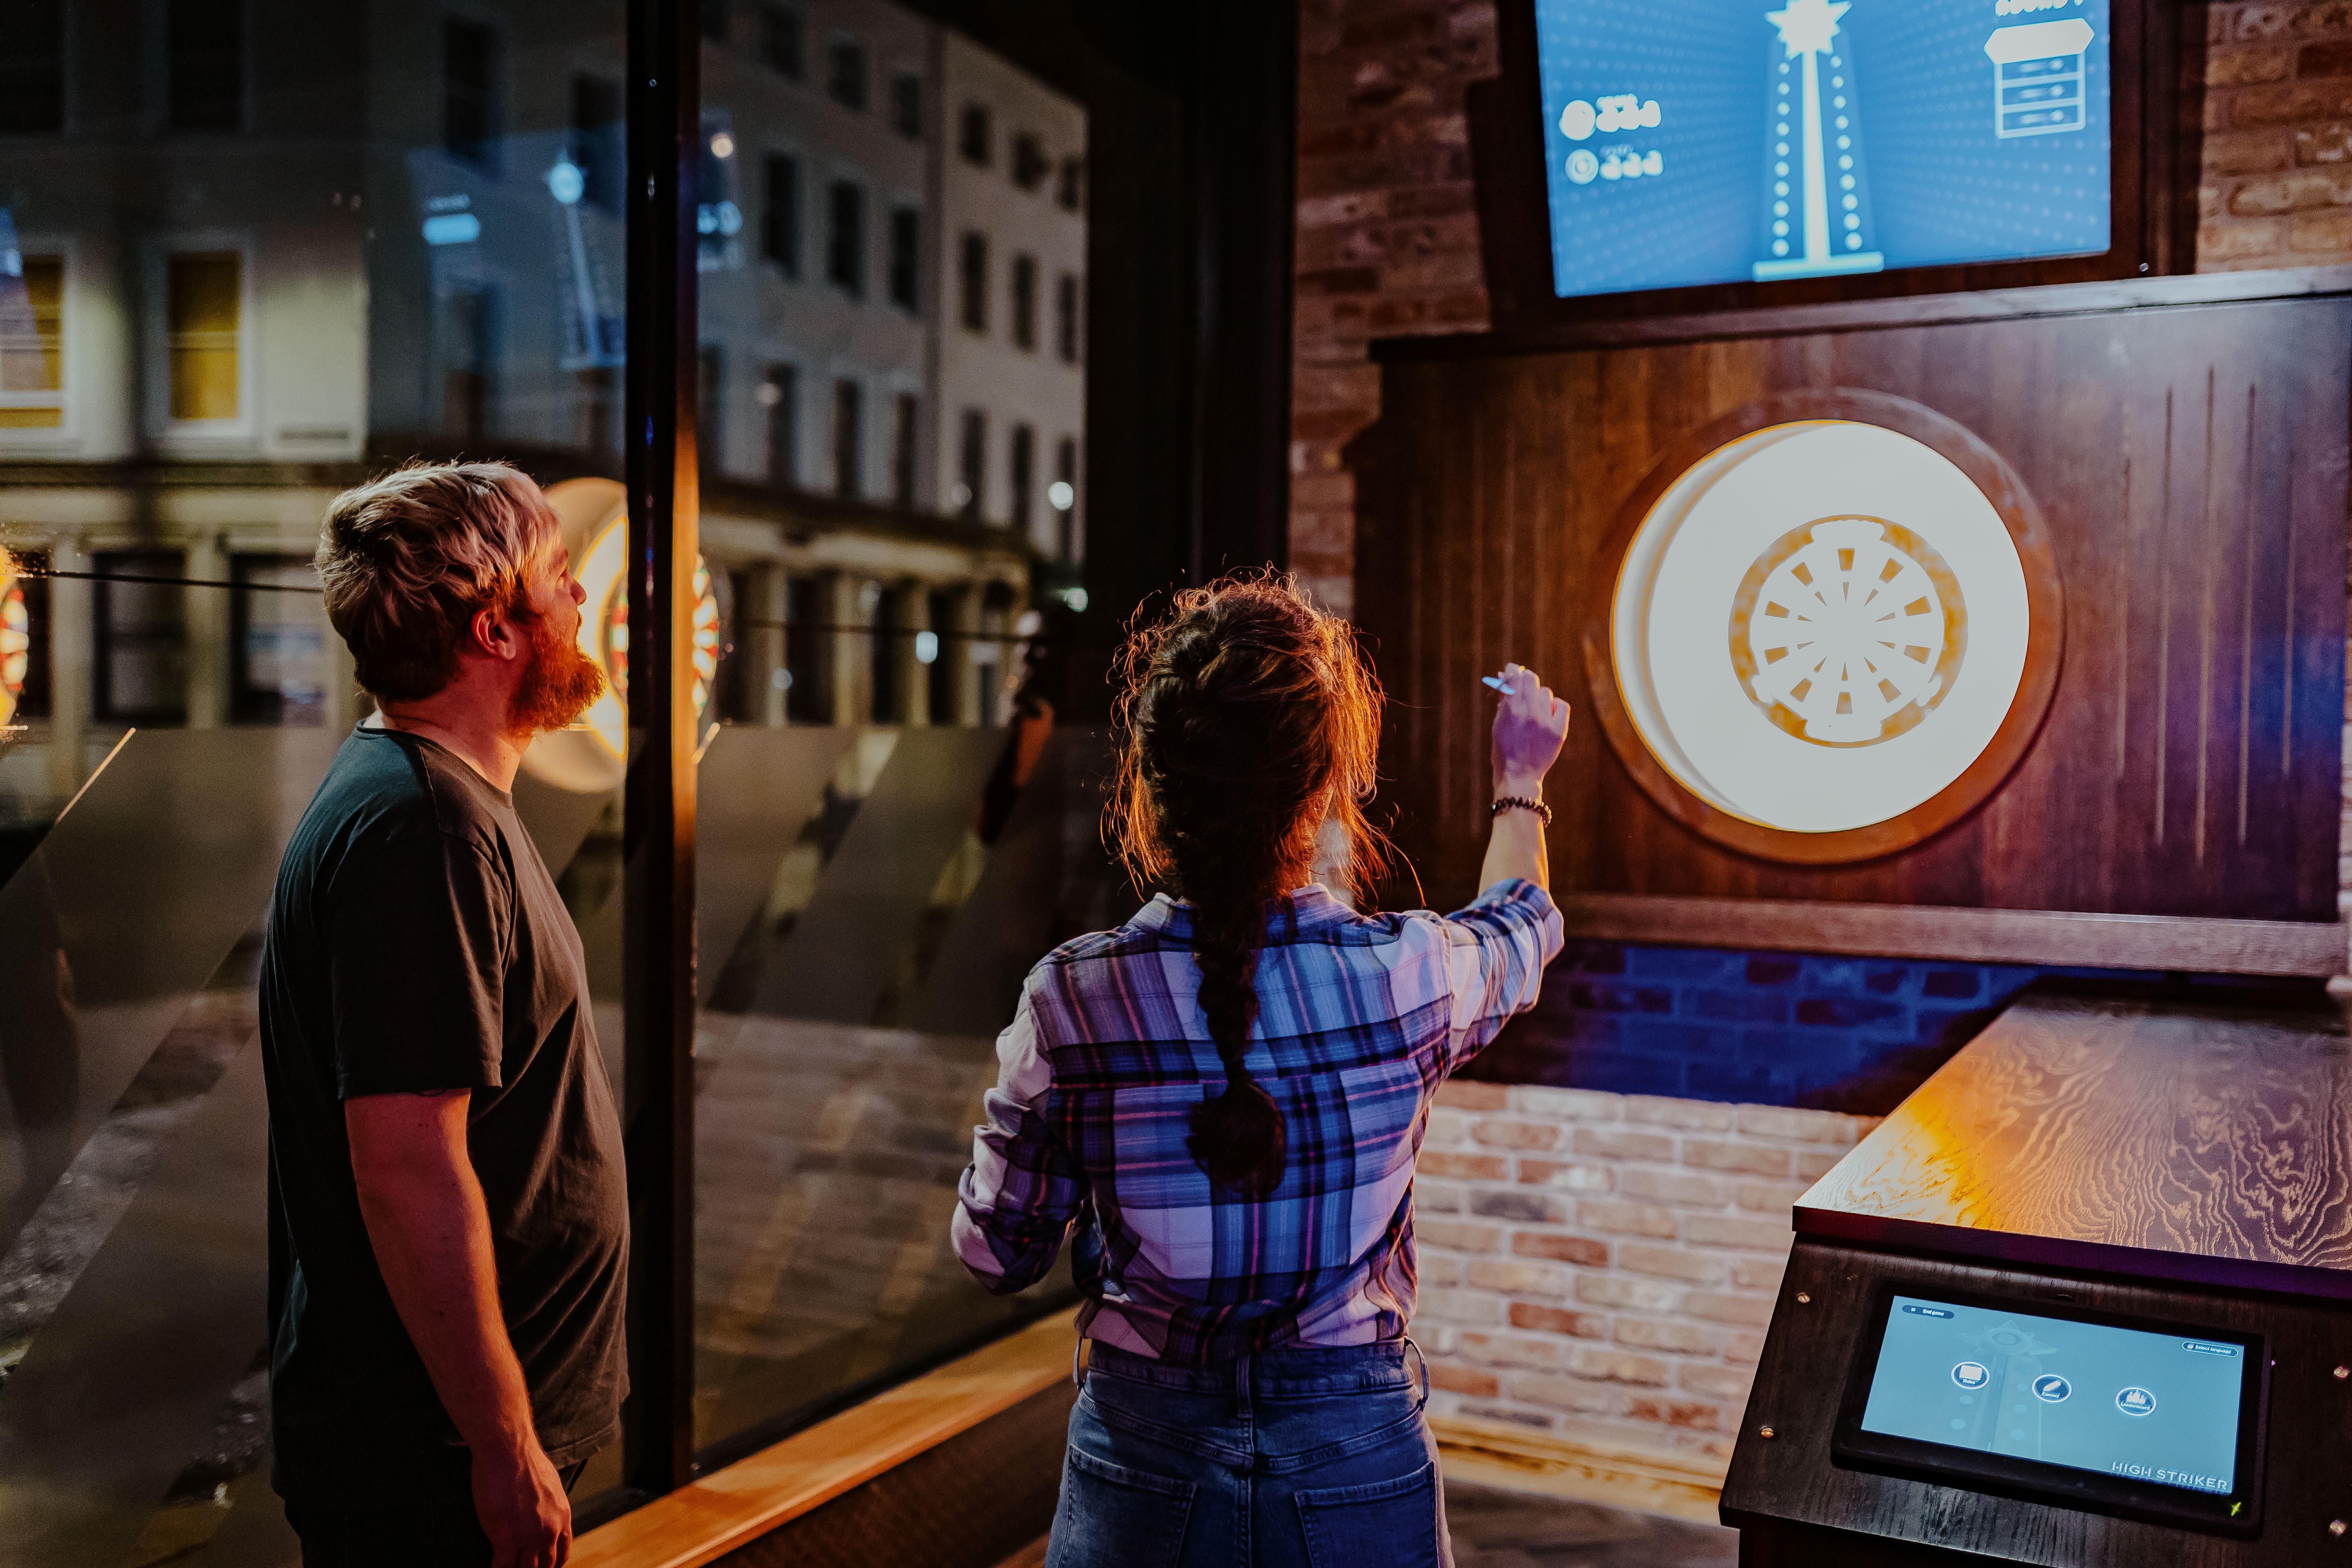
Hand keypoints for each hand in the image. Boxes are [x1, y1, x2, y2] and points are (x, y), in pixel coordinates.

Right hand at [472, 1439, 571, 1567]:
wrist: (509, 1452)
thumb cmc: (526, 1462)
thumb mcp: (551, 1486)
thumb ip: (549, 1507)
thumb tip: (544, 1514)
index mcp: (562, 1518)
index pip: (562, 1555)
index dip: (551, 1566)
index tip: (542, 1567)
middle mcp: (550, 1531)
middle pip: (545, 1566)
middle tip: (522, 1567)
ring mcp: (528, 1538)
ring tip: (508, 1567)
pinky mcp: (505, 1539)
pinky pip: (503, 1567)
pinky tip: (493, 1566)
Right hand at [1490, 663, 1570, 796]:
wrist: (1518, 777)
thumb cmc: (1504, 751)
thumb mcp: (1498, 724)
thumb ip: (1503, 701)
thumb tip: (1506, 678)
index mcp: (1510, 711)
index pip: (1515, 677)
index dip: (1513, 670)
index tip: (1512, 669)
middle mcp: (1529, 714)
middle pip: (1531, 679)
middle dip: (1525, 679)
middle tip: (1523, 685)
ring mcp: (1545, 722)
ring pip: (1545, 692)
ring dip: (1539, 697)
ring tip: (1534, 710)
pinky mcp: (1559, 731)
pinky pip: (1561, 705)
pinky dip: (1555, 706)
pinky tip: (1548, 714)